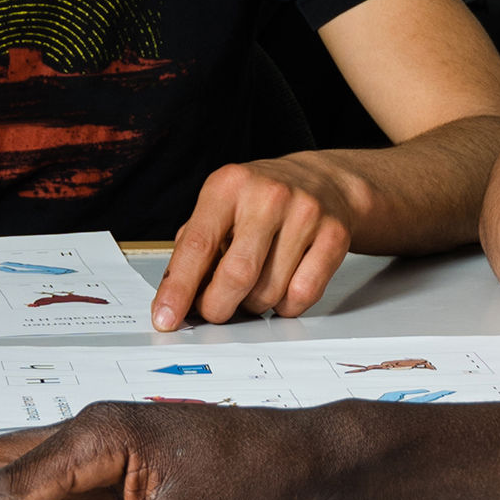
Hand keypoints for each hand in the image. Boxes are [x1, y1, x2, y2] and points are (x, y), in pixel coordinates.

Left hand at [153, 156, 362, 328]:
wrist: (324, 181)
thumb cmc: (260, 201)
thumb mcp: (220, 207)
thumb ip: (194, 249)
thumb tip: (174, 300)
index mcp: (229, 185)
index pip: (197, 245)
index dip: (179, 288)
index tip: (166, 318)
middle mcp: (268, 195)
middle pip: (237, 274)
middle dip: (218, 307)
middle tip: (213, 311)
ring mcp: (306, 214)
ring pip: (270, 292)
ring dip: (253, 306)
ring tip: (253, 287)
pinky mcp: (334, 236)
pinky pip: (303, 296)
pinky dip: (285, 306)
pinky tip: (281, 288)